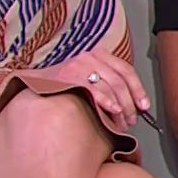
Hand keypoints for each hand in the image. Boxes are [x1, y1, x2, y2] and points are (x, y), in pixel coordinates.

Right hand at [27, 49, 148, 130]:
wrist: (33, 86)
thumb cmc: (64, 87)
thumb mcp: (88, 78)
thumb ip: (107, 84)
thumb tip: (134, 104)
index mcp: (98, 55)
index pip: (125, 70)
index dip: (138, 89)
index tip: (144, 106)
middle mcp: (89, 57)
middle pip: (120, 80)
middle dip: (130, 103)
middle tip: (132, 120)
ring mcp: (79, 65)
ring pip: (111, 85)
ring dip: (121, 107)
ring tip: (122, 122)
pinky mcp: (69, 76)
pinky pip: (94, 89)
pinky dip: (106, 100)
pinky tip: (113, 111)